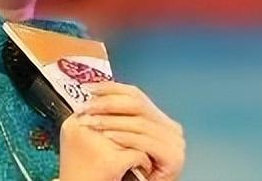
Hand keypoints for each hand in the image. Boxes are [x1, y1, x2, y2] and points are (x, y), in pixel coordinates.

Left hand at [58, 82, 184, 180]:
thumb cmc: (131, 174)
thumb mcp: (125, 142)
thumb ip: (121, 122)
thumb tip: (95, 98)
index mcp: (162, 121)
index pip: (136, 95)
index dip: (111, 89)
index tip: (88, 89)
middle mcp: (172, 128)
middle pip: (137, 105)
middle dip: (108, 104)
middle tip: (86, 107)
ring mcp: (175, 142)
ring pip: (138, 123)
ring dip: (111, 122)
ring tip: (91, 123)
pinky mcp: (173, 156)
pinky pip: (144, 142)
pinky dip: (124, 138)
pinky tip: (107, 137)